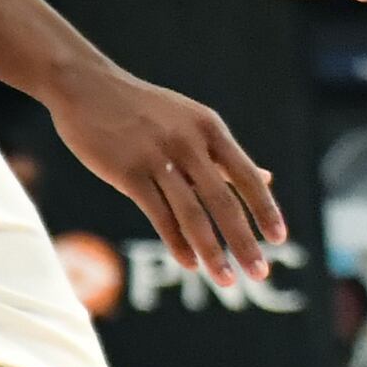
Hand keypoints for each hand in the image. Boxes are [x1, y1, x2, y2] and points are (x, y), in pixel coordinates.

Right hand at [47, 62, 283, 284]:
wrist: (88, 87)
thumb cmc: (145, 110)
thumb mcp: (192, 122)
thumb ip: (224, 156)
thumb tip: (269, 180)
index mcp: (210, 129)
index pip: (247, 176)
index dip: (265, 209)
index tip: (279, 239)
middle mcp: (189, 143)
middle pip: (224, 202)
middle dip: (244, 242)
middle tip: (261, 274)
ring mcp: (158, 158)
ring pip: (192, 215)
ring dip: (212, 252)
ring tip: (226, 280)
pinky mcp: (127, 172)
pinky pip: (158, 215)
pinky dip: (177, 243)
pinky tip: (190, 263)